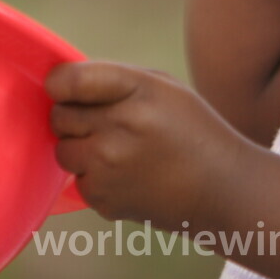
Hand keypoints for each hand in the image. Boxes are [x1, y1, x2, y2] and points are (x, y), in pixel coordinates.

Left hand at [46, 61, 253, 230]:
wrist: (220, 189)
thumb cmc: (190, 129)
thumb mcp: (164, 87)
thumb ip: (113, 79)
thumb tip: (61, 85)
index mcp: (137, 91)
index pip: (69, 80)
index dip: (60, 84)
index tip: (66, 89)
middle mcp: (118, 127)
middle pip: (59, 116)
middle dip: (75, 117)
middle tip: (105, 123)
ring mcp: (108, 167)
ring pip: (63, 150)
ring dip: (81, 148)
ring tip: (118, 151)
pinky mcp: (103, 199)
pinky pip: (78, 180)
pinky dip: (95, 178)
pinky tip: (127, 176)